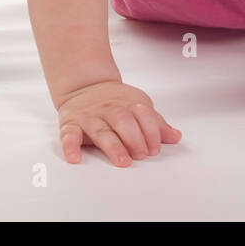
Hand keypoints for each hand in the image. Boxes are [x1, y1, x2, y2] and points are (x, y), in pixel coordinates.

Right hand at [56, 80, 181, 166]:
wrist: (85, 85)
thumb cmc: (115, 101)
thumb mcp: (138, 106)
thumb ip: (155, 123)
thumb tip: (175, 136)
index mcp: (128, 104)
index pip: (143, 115)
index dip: (151, 131)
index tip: (155, 148)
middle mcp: (109, 109)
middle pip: (123, 121)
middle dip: (135, 138)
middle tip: (142, 154)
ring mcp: (89, 117)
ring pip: (101, 131)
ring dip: (113, 147)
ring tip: (122, 161)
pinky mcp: (70, 124)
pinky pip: (69, 134)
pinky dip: (70, 146)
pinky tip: (75, 158)